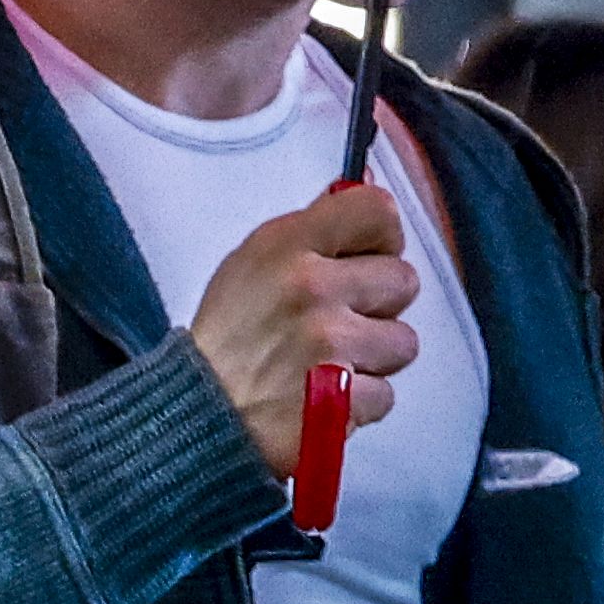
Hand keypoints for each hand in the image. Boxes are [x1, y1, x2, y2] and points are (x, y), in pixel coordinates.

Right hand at [188, 178, 416, 443]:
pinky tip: (325, 399)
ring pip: (403, 341)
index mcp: (287, 244)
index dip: (383, 238)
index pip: (379, 211)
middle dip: (380, 305)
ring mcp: (328, 344)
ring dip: (374, 358)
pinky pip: (387, 394)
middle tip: (340, 323)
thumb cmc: (231, 338)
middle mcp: (309, 287)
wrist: (200, 416)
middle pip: (403, 280)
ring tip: (331, 364)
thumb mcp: (255, 262)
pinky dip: (361, 404)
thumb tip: (367, 188)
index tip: (366, 259)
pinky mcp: (341, 400)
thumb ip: (314, 230)